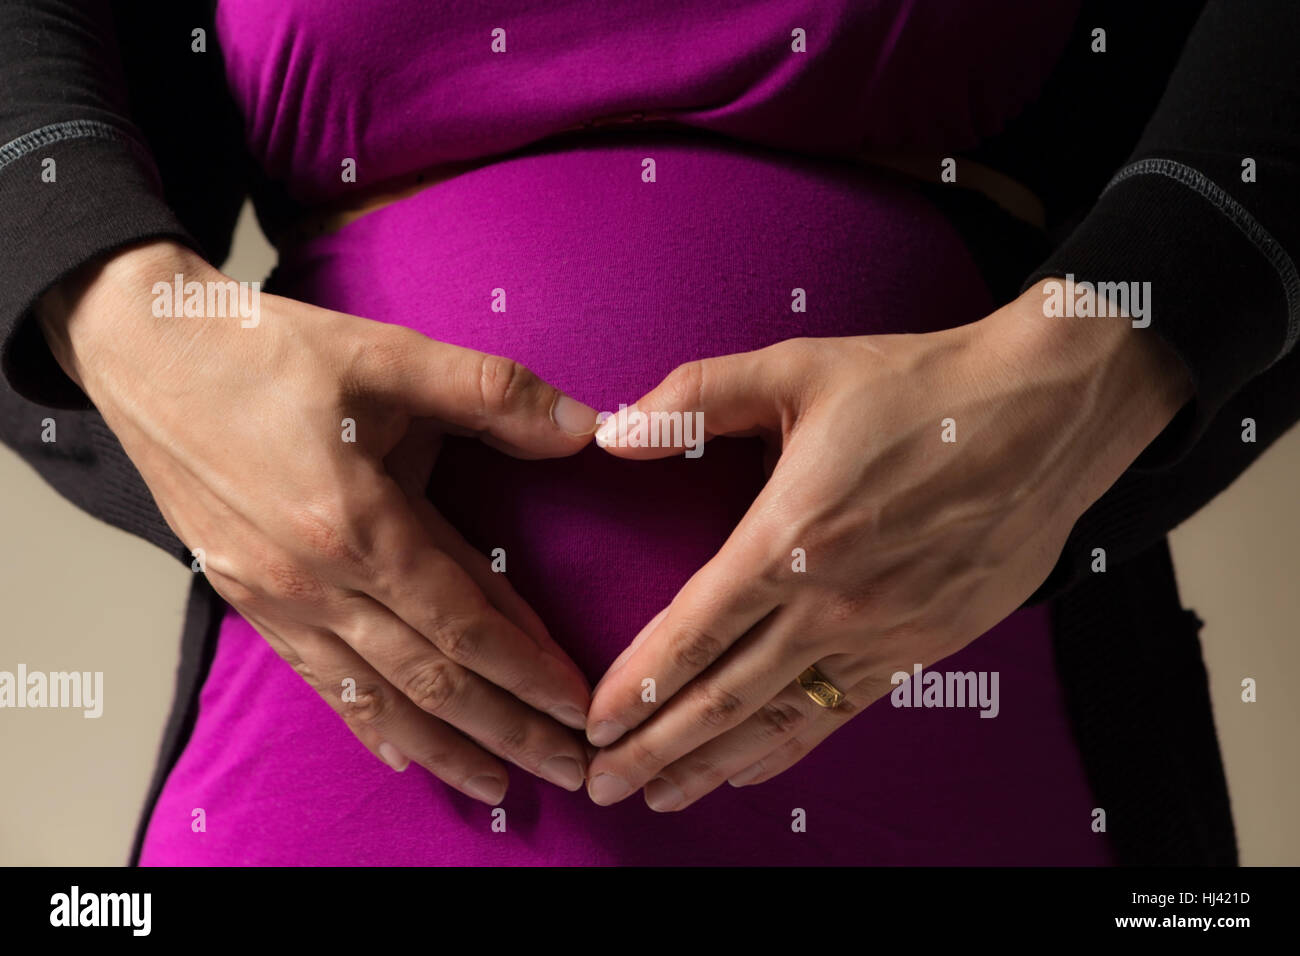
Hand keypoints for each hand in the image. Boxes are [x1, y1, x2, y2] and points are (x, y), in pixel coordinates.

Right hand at [38, 240, 599, 802]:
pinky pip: (319, 681)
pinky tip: (402, 755)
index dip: (529, 669)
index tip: (580, 706)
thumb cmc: (265, 352)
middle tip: (569, 768)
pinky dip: (367, 723)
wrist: (145, 354)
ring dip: (446, 747)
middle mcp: (316, 580)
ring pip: (378, 697)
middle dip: (509, 729)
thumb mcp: (387, 354)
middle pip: (432, 678)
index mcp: (358, 522)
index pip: (466, 621)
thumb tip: (581, 428)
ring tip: (499, 786)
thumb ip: (490, 392)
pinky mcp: (247, 600)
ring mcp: (276, 599)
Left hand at [583, 281, 1191, 809]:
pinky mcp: (924, 645)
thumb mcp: (798, 368)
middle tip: (603, 784)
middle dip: (655, 748)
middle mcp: (833, 602)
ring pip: (778, 719)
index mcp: (793, 535)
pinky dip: (787, 748)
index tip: (592, 722)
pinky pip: (841, 713)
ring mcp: (882, 633)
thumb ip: (697, 398)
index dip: (638, 686)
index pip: (694, 631)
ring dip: (711, 763)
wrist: (1048, 414)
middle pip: (725, 695)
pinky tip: (748, 769)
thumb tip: (612, 434)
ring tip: (660, 797)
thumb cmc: (921, 387)